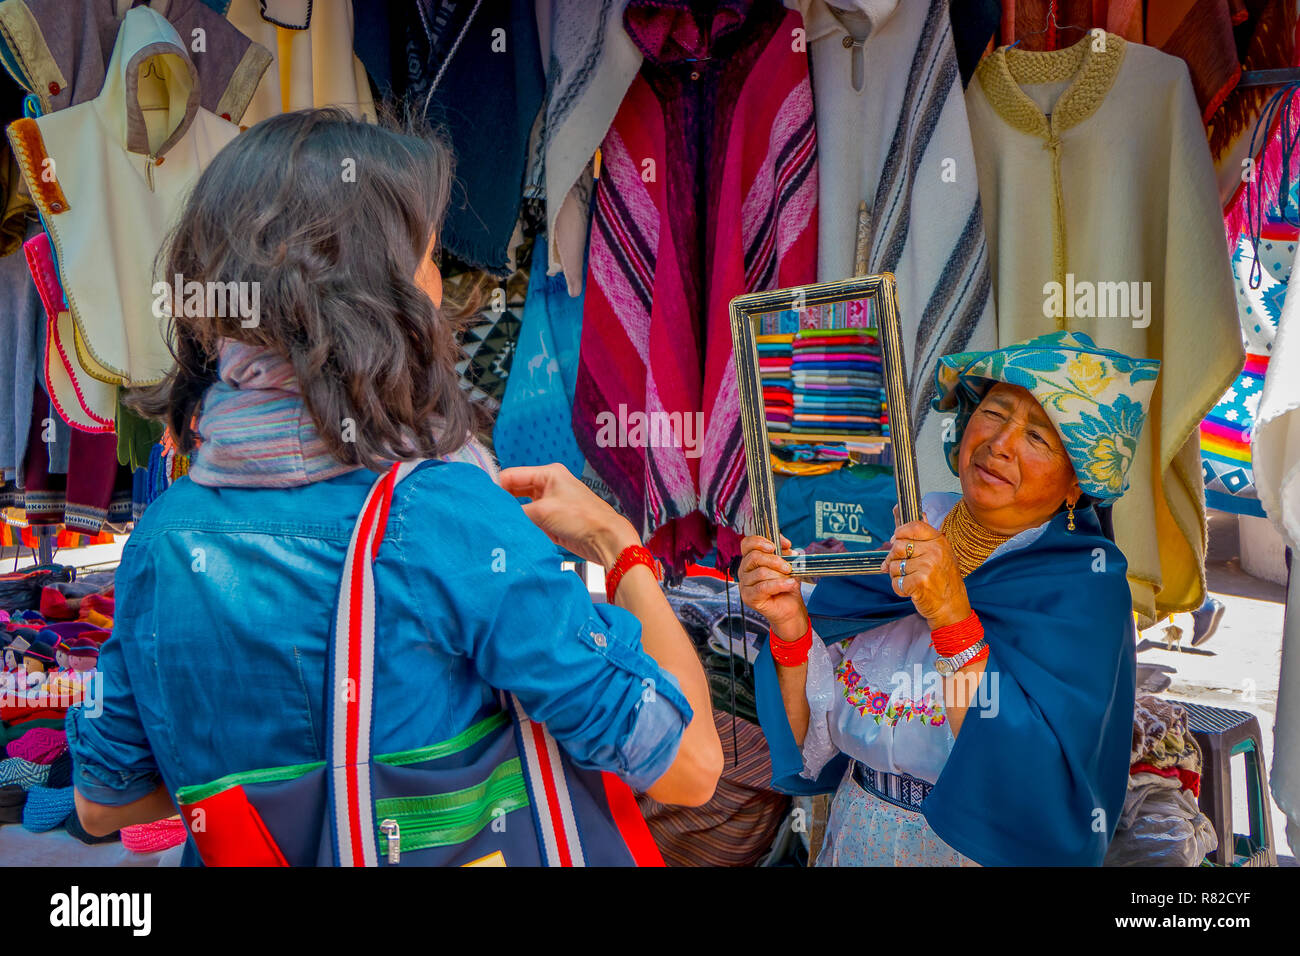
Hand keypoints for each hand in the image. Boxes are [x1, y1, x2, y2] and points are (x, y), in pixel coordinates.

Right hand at [498, 463, 639, 565]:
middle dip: (503, 503)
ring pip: (521, 508)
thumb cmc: (583, 519)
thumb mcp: (543, 512)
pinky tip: (513, 533)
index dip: (496, 488)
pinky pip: (530, 521)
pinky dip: (522, 526)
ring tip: (499, 525)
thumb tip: (496, 515)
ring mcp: (550, 504)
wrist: (606, 540)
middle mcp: (548, 485)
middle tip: (489, 515)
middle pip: (515, 491)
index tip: (483, 502)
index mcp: (548, 474)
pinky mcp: (552, 521)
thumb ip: (516, 512)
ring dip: (513, 516)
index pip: (511, 475)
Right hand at [737, 534, 808, 643]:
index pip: (746, 544)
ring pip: (760, 573)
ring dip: (779, 575)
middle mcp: (744, 571)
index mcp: (750, 560)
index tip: (775, 545)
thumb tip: (784, 544)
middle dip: (775, 560)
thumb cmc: (786, 586)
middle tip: (788, 567)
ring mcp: (744, 584)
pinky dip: (780, 585)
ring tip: (790, 579)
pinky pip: (763, 587)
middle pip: (754, 557)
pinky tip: (790, 584)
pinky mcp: (748, 597)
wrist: (789, 608)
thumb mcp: (787, 564)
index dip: (760, 541)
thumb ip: (784, 552)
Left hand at [883, 521, 970, 629]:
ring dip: (897, 576)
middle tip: (903, 568)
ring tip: (911, 580)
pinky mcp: (920, 582)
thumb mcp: (939, 553)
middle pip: (898, 546)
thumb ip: (921, 535)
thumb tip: (905, 512)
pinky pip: (895, 581)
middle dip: (894, 559)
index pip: (913, 526)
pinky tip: (911, 590)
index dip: (899, 532)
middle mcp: (935, 551)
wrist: (952, 607)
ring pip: (894, 565)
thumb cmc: (943, 580)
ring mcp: (928, 566)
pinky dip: (899, 588)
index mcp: (939, 541)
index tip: (895, 540)